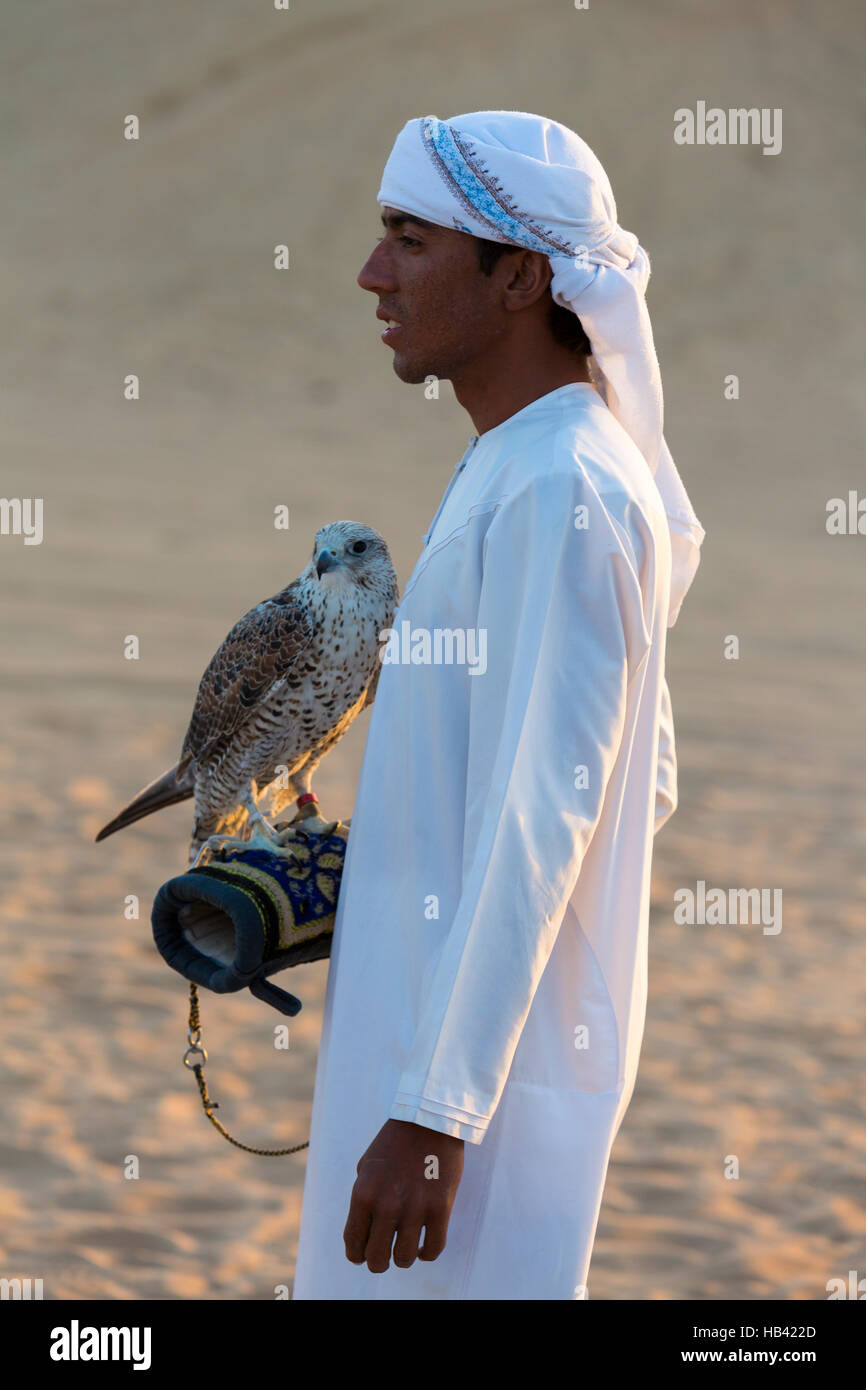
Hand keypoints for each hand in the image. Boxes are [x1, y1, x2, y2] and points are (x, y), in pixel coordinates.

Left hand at [343, 1118, 464, 1272]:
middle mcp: (386, 1205)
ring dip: (403, 1259)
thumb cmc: (394, 1142)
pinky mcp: (440, 1208)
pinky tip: (423, 1246)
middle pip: (377, 1258)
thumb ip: (363, 1200)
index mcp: (364, 1194)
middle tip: (383, 1258)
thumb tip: (362, 1231)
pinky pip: (433, 1249)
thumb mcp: (366, 1167)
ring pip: (404, 1259)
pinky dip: (427, 1254)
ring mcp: (415, 1208)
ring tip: (405, 1250)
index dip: (356, 1256)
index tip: (361, 1256)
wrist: (427, 1120)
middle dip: (378, 1263)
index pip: (353, 1243)